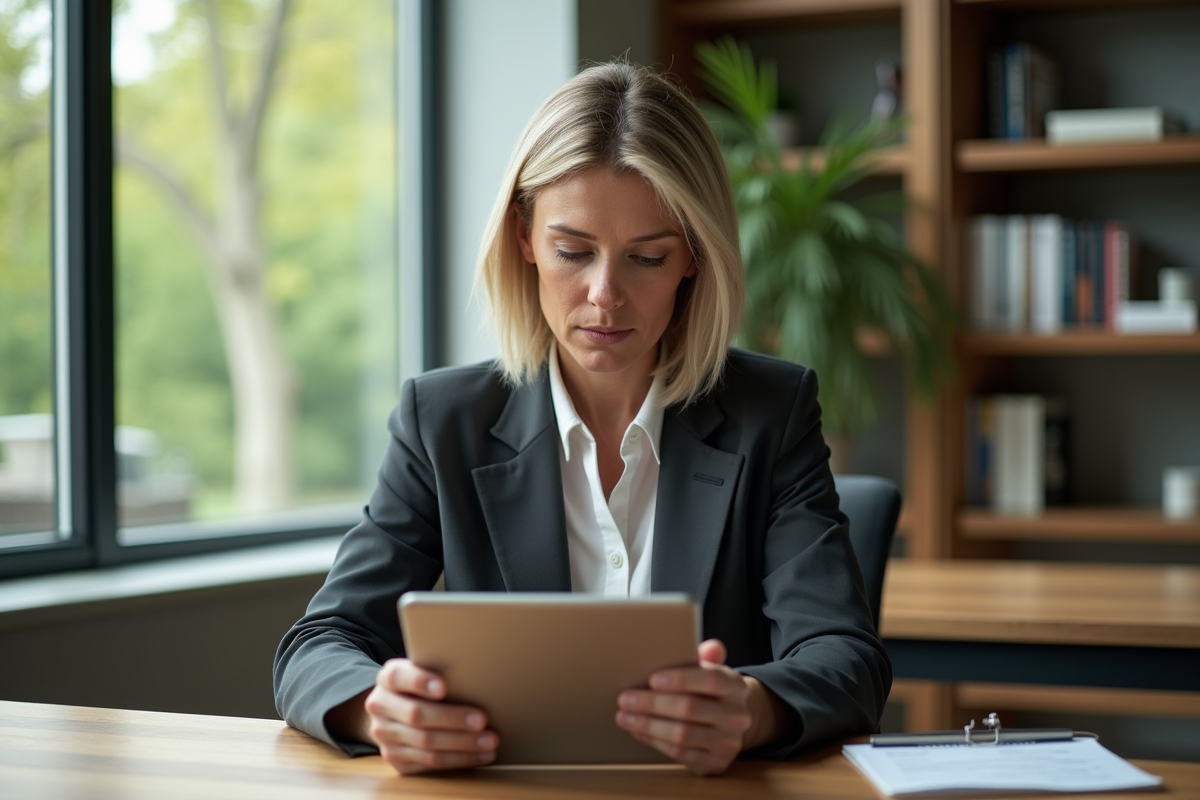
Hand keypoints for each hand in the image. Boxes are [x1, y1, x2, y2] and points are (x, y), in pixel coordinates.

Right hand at [364, 658, 498, 774]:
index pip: (398, 677)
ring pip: (426, 744)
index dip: (420, 681)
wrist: (394, 711)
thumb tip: (477, 679)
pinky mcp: (396, 760)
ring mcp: (385, 737)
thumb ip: (440, 671)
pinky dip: (459, 759)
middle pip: (416, 715)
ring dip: (462, 744)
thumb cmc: (422, 687)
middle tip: (482, 720)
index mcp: (387, 679)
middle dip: (453, 719)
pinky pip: (430, 763)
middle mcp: (380, 707)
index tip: (444, 687)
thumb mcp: (424, 671)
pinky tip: (480, 754)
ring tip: (489, 741)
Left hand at [615, 639, 759, 775]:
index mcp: (736, 687)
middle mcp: (736, 716)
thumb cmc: (711, 692)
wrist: (730, 723)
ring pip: (682, 735)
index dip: (681, 679)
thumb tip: (710, 647)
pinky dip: (655, 741)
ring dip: (648, 725)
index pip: (712, 680)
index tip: (652, 678)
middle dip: (653, 704)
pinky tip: (638, 732)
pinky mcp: (715, 763)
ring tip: (624, 716)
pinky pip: (680, 754)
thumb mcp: (711, 670)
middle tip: (625, 698)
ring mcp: (727, 742)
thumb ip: (707, 657)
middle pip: (691, 708)